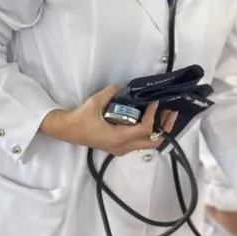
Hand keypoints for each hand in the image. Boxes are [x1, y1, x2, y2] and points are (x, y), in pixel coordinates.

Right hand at [41, 85, 177, 155]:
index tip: (156, 103)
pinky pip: (139, 142)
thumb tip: (122, 87)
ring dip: (158, 131)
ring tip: (163, 115)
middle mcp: (123, 147)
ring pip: (147, 144)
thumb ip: (110, 93)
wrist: (65, 130)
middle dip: (165, 128)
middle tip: (171, 113)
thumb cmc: (79, 118)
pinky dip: (149, 133)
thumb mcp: (95, 103)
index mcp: (118, 138)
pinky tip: (149, 120)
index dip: (153, 116)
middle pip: (153, 142)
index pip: (144, 129)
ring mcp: (121, 149)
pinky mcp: (118, 147)